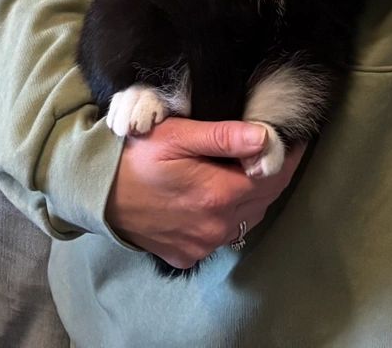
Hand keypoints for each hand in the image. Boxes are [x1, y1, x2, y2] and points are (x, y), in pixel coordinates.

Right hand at [104, 115, 307, 271]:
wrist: (95, 194)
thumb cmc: (135, 156)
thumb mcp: (177, 135)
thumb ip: (223, 137)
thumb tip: (266, 136)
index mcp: (217, 194)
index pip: (272, 175)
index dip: (288, 154)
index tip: (295, 136)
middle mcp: (215, 227)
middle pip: (263, 199)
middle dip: (273, 173)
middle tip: (276, 148)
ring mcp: (202, 245)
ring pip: (246, 218)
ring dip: (252, 195)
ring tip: (248, 168)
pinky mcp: (188, 255)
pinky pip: (222, 235)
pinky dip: (229, 215)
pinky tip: (218, 196)